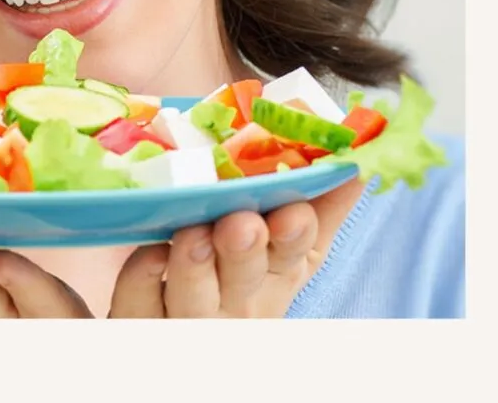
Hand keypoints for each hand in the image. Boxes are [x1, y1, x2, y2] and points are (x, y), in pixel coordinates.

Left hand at [108, 179, 361, 317]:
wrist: (188, 332)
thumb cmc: (240, 285)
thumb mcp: (289, 255)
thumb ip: (323, 209)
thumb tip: (358, 164)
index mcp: (273, 281)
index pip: (294, 256)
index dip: (294, 236)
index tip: (293, 212)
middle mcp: (234, 304)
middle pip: (244, 279)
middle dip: (245, 251)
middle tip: (240, 223)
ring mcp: (186, 316)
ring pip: (192, 294)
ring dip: (195, 263)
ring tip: (194, 234)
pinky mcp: (140, 320)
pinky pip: (140, 298)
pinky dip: (143, 274)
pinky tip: (151, 250)